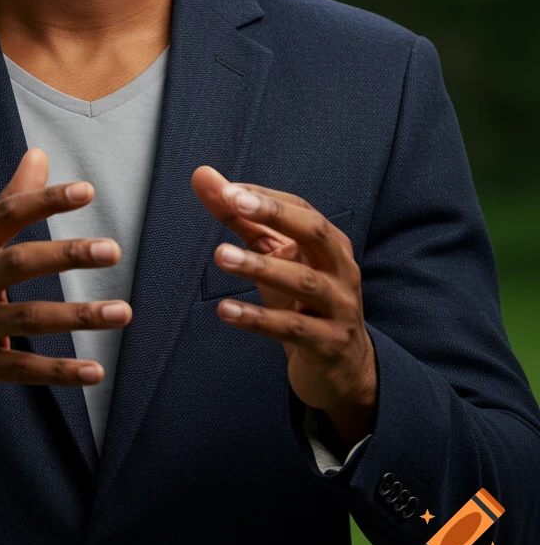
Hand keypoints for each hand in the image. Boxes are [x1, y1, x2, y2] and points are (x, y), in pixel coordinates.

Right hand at [0, 148, 130, 445]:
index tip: (87, 191)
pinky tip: (95, 373)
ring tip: (122, 312)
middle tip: (113, 250)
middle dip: (67, 255)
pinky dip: (60, 372)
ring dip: (78, 316)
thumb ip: (8, 204)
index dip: (46, 201)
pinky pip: (23, 368)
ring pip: (28, 319)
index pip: (6, 214)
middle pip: (18, 262)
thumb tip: (39, 154)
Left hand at [191, 168, 376, 451]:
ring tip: (220, 255)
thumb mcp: (275, 258)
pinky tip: (225, 310)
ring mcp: (338, 307)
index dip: (265, 198)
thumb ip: (240, 219)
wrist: (341, 367)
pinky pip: (292, 329)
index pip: (300, 209)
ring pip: (303, 282)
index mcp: (329, 243)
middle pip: (314, 233)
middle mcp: (341, 269)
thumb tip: (204, 177)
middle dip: (275, 214)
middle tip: (234, 202)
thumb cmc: (302, 301)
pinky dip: (257, 319)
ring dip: (260, 266)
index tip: (227, 190)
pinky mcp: (327, 344)